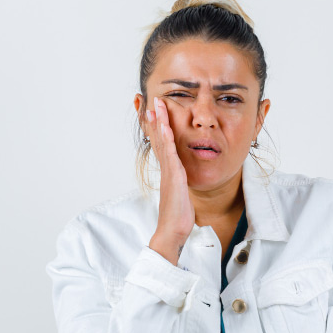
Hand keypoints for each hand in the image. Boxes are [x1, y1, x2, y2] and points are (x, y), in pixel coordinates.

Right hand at [143, 96, 193, 264]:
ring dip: (159, 123)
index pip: (163, 145)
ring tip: (156, 106)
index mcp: (169, 172)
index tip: (155, 113)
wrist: (173, 232)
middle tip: (150, 101)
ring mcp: (168, 172)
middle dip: (155, 119)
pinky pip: (170, 154)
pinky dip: (167, 138)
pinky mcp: (173, 177)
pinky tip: (165, 126)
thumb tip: (181, 184)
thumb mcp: (181, 196)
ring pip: (162, 142)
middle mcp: (166, 169)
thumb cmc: (178, 217)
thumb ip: (180, 186)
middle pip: (158, 139)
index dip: (158, 128)